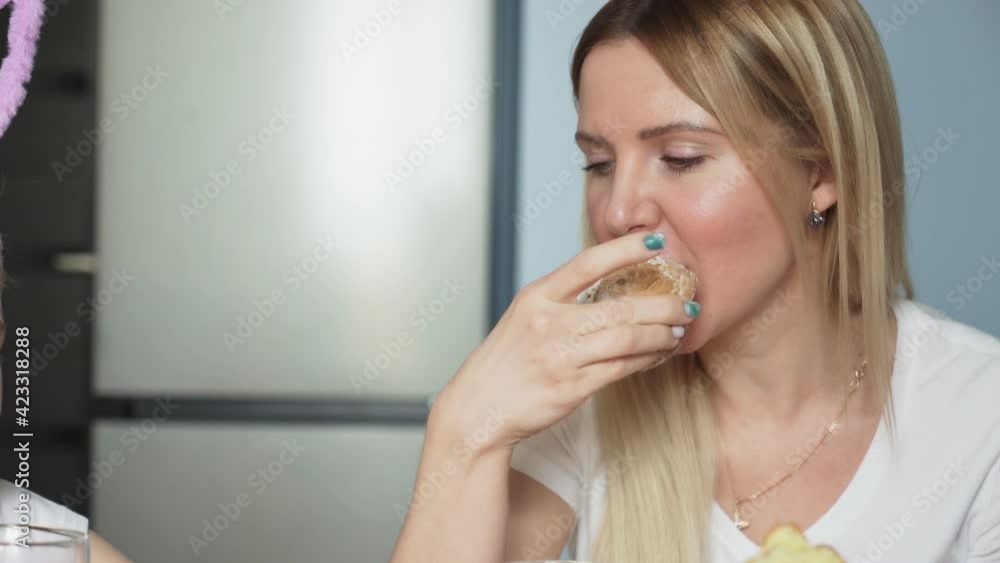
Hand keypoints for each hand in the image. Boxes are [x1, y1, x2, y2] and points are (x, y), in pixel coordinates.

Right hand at [429, 230, 696, 458]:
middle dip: (663, 303)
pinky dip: (646, 359)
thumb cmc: (506, 360)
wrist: (479, 407)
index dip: (625, 250)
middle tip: (688, 301)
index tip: (656, 241)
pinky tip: (658, 354)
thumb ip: (561, 300)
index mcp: (537, 297)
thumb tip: (612, 287)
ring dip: (661, 334)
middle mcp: (549, 323)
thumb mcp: (525, 317)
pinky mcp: (572, 388)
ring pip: (628, 339)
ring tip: (678, 330)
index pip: (588, 263)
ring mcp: (561, 357)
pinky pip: (622, 369)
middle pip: (621, 307)